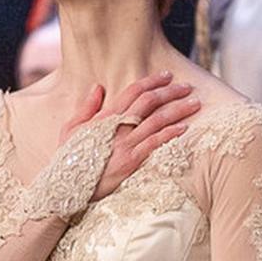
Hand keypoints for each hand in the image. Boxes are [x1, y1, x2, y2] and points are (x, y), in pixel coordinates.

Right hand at [62, 72, 201, 200]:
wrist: (66, 184)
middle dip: (170, 92)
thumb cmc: (68, 157)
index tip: (167, 75)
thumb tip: (97, 87)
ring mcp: (125, 144)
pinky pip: (155, 143)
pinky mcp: (131, 161)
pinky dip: (170, 133)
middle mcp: (117, 126)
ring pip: (156, 120)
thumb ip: (86, 107)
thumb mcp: (71, 128)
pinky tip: (184, 127)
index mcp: (104, 116)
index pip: (133, 92)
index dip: (151, 81)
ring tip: (194, 103)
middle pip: (149, 102)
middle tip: (187, 86)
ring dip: (178, 110)